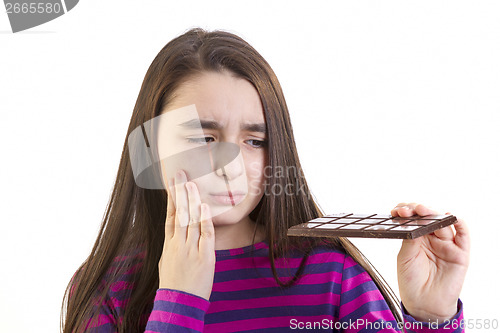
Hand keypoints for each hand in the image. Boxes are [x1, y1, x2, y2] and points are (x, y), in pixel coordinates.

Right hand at [158, 168, 215, 300]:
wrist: (178, 305)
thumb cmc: (174, 285)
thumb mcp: (166, 263)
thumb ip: (172, 247)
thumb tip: (173, 236)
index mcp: (169, 245)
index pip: (170, 216)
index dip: (171, 198)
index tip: (171, 183)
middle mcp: (178, 244)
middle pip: (179, 213)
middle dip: (179, 192)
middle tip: (180, 173)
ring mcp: (190, 250)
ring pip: (191, 220)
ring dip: (192, 200)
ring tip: (192, 182)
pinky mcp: (204, 257)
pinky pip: (205, 235)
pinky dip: (205, 220)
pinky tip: (205, 206)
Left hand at [392, 203, 469, 322]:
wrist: (424, 304)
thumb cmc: (412, 281)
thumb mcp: (405, 257)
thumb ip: (410, 240)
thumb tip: (413, 223)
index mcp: (417, 237)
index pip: (413, 218)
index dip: (407, 211)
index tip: (398, 211)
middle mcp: (432, 238)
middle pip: (428, 217)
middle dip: (418, 210)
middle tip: (410, 210)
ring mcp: (446, 244)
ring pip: (443, 223)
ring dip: (434, 214)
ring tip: (424, 211)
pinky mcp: (460, 253)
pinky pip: (463, 235)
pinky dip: (459, 223)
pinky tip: (452, 217)